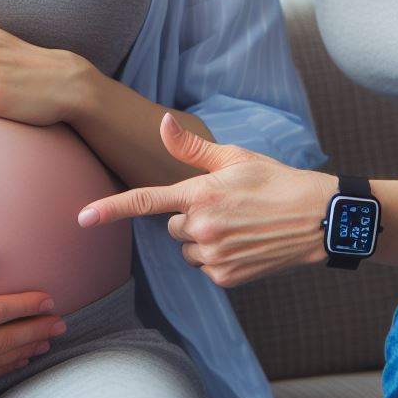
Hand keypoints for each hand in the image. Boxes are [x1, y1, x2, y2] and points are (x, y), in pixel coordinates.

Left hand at [78, 114, 331, 286]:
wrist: (315, 218)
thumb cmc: (273, 180)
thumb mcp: (233, 156)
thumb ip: (190, 147)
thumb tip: (161, 122)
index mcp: (199, 193)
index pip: (145, 201)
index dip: (110, 209)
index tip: (82, 218)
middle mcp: (201, 227)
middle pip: (171, 226)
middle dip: (188, 216)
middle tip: (223, 206)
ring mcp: (214, 255)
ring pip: (186, 247)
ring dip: (201, 238)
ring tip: (236, 224)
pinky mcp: (226, 276)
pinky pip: (205, 267)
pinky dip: (217, 257)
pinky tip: (243, 243)